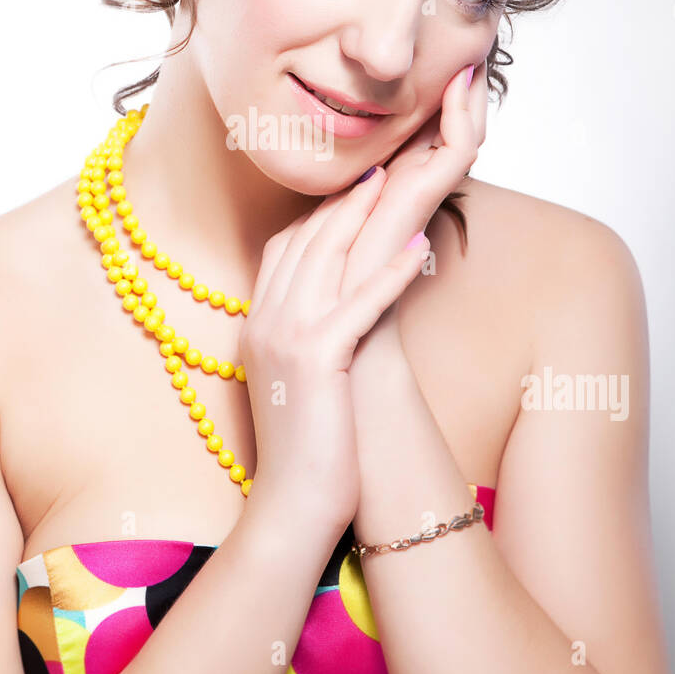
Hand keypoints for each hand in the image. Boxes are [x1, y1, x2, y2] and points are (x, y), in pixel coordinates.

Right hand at [240, 167, 430, 533]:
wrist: (292, 507)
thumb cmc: (306, 450)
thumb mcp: (301, 381)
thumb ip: (309, 338)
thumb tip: (336, 314)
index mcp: (257, 325)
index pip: (285, 249)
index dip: (321, 214)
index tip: (354, 188)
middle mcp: (263, 321)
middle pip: (305, 240)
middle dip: (345, 200)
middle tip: (381, 166)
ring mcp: (285, 337)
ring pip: (325, 257)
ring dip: (364, 215)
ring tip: (398, 182)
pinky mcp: (316, 358)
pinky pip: (357, 300)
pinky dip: (388, 270)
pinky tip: (417, 246)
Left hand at [340, 62, 488, 314]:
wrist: (331, 338)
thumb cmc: (320, 289)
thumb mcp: (321, 223)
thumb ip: (330, 193)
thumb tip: (317, 152)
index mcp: (388, 192)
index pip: (416, 135)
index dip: (428, 97)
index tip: (429, 52)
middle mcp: (410, 190)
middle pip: (444, 129)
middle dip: (455, 87)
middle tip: (469, 39)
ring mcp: (420, 195)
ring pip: (460, 133)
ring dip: (470, 93)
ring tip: (476, 49)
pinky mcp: (424, 202)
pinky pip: (457, 150)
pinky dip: (464, 114)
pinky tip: (462, 82)